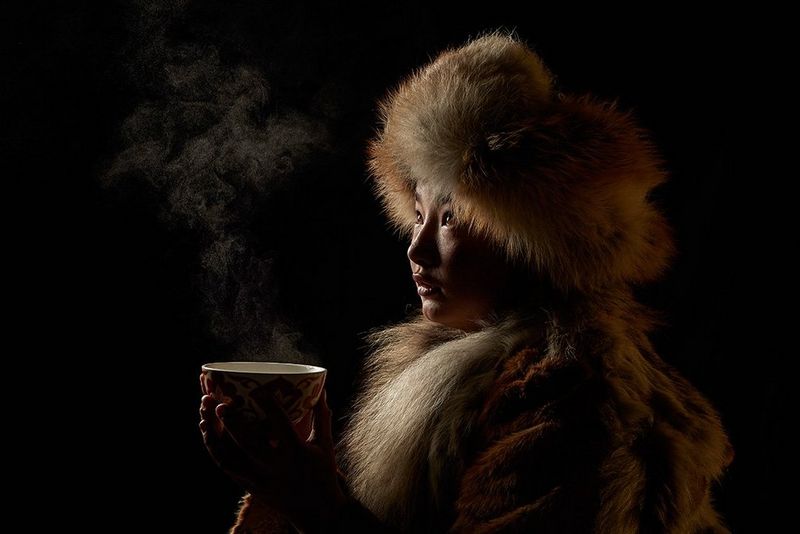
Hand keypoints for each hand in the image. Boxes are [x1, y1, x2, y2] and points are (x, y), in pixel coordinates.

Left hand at [199, 376, 347, 530]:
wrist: (317, 513)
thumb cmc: (323, 474)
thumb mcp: (324, 445)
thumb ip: (321, 416)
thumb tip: (322, 388)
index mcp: (297, 453)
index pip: (281, 426)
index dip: (269, 407)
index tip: (259, 390)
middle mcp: (275, 467)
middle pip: (249, 443)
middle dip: (233, 422)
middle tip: (221, 403)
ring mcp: (259, 478)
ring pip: (229, 457)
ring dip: (214, 434)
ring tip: (206, 412)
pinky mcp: (249, 485)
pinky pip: (226, 465)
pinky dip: (213, 447)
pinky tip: (207, 429)